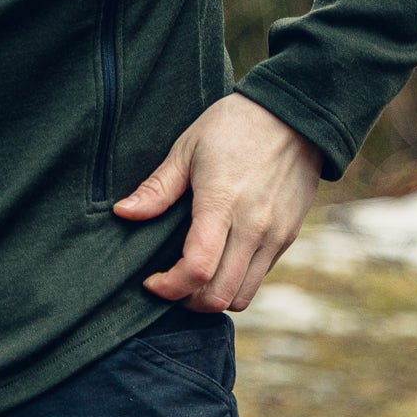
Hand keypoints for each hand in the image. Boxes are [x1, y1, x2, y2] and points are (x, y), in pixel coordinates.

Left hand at [114, 92, 319, 313]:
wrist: (294, 115)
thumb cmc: (233, 126)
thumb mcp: (188, 148)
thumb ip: (157, 188)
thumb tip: (122, 212)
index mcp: (221, 202)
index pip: (196, 269)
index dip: (169, 287)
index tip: (152, 281)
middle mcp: (253, 227)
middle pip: (218, 295)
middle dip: (187, 300)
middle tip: (169, 284)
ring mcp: (274, 236)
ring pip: (242, 296)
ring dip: (213, 297)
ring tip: (194, 278)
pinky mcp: (288, 237)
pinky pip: (259, 278)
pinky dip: (235, 283)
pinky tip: (220, 262)